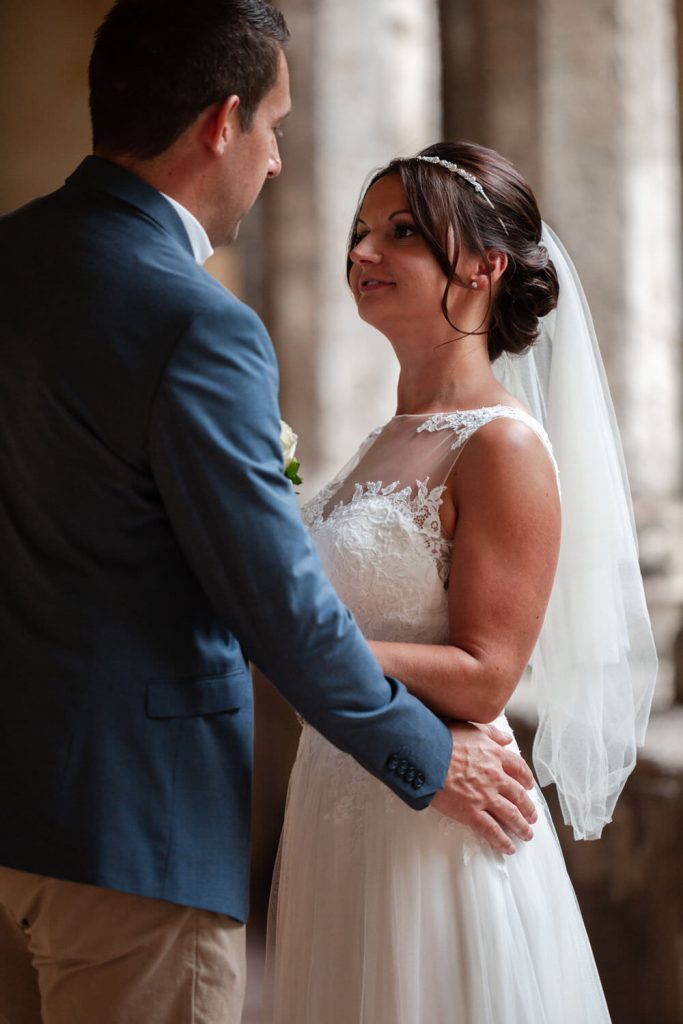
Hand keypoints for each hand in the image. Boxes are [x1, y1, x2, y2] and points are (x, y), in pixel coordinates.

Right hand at [430, 721, 536, 854]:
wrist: (425, 755)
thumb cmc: (443, 739)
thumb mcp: (471, 728)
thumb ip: (491, 733)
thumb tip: (506, 738)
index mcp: (495, 755)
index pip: (519, 768)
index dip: (526, 779)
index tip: (528, 786)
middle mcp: (495, 776)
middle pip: (519, 795)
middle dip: (528, 808)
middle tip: (532, 816)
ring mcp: (484, 796)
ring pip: (510, 815)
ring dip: (521, 826)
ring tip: (526, 834)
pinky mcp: (471, 812)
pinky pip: (491, 830)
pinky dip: (502, 841)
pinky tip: (509, 847)